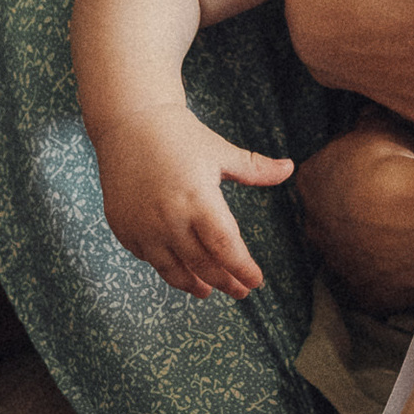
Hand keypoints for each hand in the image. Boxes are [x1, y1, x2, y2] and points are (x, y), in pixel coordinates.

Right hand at [91, 102, 293, 300]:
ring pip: (172, 270)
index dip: (242, 269)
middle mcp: (169, 218)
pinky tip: (177, 268)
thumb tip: (290, 168)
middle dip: (225, 282)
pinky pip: (148, 258)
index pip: (225, 248)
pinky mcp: (124, 228)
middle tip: (240, 291)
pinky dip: (166, 267)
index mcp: (198, 199)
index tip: (256, 281)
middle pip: (202, 265)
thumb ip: (255, 168)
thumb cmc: (179, 134)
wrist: (128, 122)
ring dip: (193, 284)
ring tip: (207, 291)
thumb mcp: (220, 151)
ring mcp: (143, 226)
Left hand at [293, 112, 413, 321]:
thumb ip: (367, 123)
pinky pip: (373, 289)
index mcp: (312, 184)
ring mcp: (338, 265)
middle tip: (384, 211)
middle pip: (327, 224)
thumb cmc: (399, 163)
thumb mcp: (380, 127)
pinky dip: (387, 281)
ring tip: (402, 240)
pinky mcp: (364, 295)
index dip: (343, 181)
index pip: (317, 182)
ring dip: (368, 251)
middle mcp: (315, 228)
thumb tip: (367, 113)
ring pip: (349, 258)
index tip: (367, 179)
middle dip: (349, 219)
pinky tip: (408, 268)